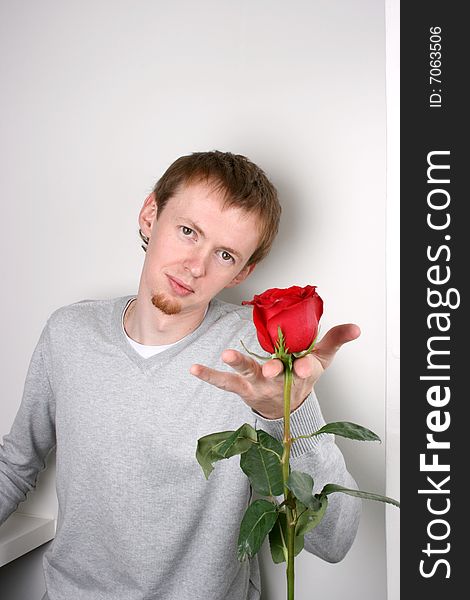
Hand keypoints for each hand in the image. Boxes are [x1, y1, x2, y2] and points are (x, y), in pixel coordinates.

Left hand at [189, 323, 360, 419]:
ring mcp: (258, 385)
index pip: (307, 370)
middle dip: (273, 371)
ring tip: (226, 355)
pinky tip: (194, 369)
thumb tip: (355, 327)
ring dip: (238, 365)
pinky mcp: (242, 387)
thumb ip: (335, 340)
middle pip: (276, 375)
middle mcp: (278, 381)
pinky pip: (224, 382)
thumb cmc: (301, 378)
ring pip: (247, 376)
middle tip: (271, 369)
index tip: (306, 368)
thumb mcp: (322, 360)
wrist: (284, 407)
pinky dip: (209, 376)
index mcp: (300, 374)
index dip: (306, 369)